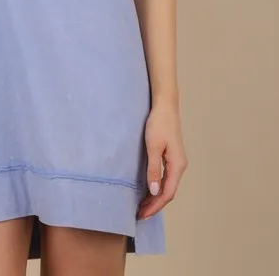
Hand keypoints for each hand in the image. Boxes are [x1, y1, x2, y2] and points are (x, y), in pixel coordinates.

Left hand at [136, 102, 187, 219]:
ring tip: (143, 205)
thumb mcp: (153, 146)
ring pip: (168, 185)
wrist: (165, 105)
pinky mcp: (172, 156)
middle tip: (140, 214)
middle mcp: (180, 166)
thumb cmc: (159, 123)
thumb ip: (154, 169)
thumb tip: (155, 191)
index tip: (142, 214)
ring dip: (156, 197)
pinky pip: (166, 177)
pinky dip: (158, 186)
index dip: (155, 206)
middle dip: (155, 205)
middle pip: (168, 192)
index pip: (167, 193)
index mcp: (177, 165)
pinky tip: (149, 189)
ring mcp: (177, 161)